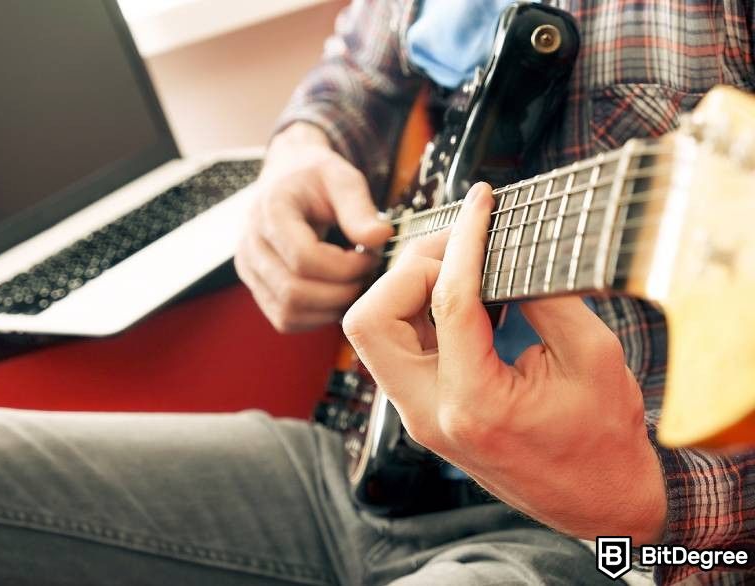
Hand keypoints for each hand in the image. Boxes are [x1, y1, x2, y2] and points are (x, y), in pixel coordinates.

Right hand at [235, 123, 392, 331]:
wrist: (289, 179)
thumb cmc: (317, 178)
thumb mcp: (342, 179)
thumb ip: (360, 208)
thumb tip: (381, 237)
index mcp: (270, 211)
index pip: (303, 258)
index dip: (345, 267)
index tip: (371, 255)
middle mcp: (251, 244)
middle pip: (293, 291)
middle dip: (341, 291)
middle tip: (367, 275)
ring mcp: (249, 270)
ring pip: (288, 312)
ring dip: (330, 308)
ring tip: (354, 285)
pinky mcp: (257, 288)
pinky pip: (285, 320)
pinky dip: (317, 317)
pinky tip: (337, 295)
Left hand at [342, 183, 666, 543]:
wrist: (600, 503)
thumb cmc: (605, 439)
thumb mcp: (594, 356)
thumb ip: (545, 295)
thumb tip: (508, 245)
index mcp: (474, 404)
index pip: (448, 301)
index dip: (466, 240)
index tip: (482, 202)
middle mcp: (429, 414)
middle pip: (369, 321)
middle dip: (408, 270)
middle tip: (461, 246)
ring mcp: (419, 416)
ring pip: (373, 333)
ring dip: (407, 289)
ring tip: (463, 266)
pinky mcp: (423, 411)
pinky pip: (397, 347)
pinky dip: (418, 311)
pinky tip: (464, 295)